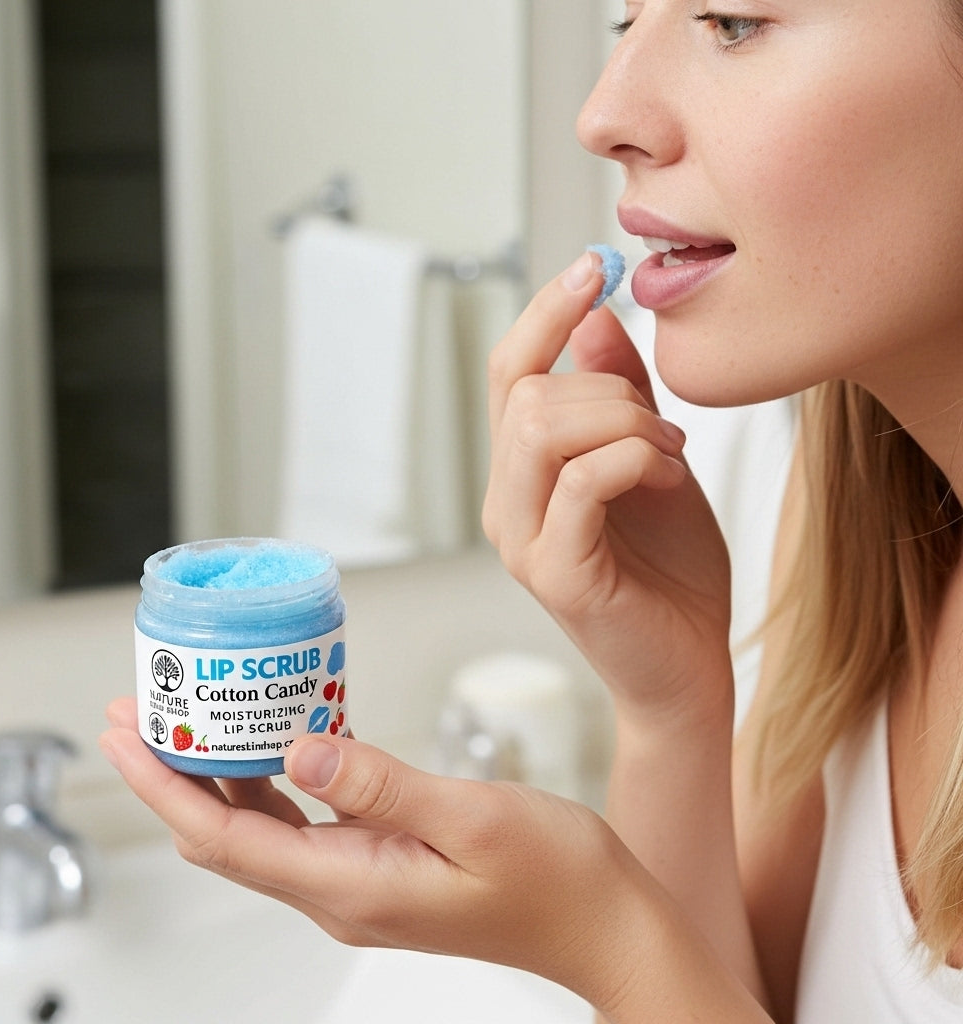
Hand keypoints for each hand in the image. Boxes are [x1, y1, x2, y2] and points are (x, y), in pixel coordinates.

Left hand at [100, 698, 637, 1012]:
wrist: (602, 922)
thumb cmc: (555, 877)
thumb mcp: (471, 817)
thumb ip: (381, 783)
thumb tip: (300, 747)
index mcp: (352, 884)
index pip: (223, 836)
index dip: (161, 785)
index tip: (122, 735)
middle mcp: (340, 891)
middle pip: (226, 833)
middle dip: (172, 774)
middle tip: (139, 711)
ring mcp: (357, 882)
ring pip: (260, 827)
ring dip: (217, 775)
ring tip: (191, 719)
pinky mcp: (379, 866)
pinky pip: (305, 820)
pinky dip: (274, 779)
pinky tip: (277, 740)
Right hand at [483, 254, 731, 719]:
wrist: (688, 667)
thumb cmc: (670, 572)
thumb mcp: (650, 463)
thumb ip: (620, 396)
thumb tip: (593, 318)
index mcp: (522, 475)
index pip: (508, 374)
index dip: (544, 313)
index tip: (594, 266)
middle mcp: (507, 505)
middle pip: (525, 393)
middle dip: (609, 389)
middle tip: (665, 427)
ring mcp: (523, 542)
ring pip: (543, 428)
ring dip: (624, 422)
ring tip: (670, 455)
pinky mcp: (556, 574)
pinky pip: (581, 482)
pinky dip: (633, 460)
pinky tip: (668, 480)